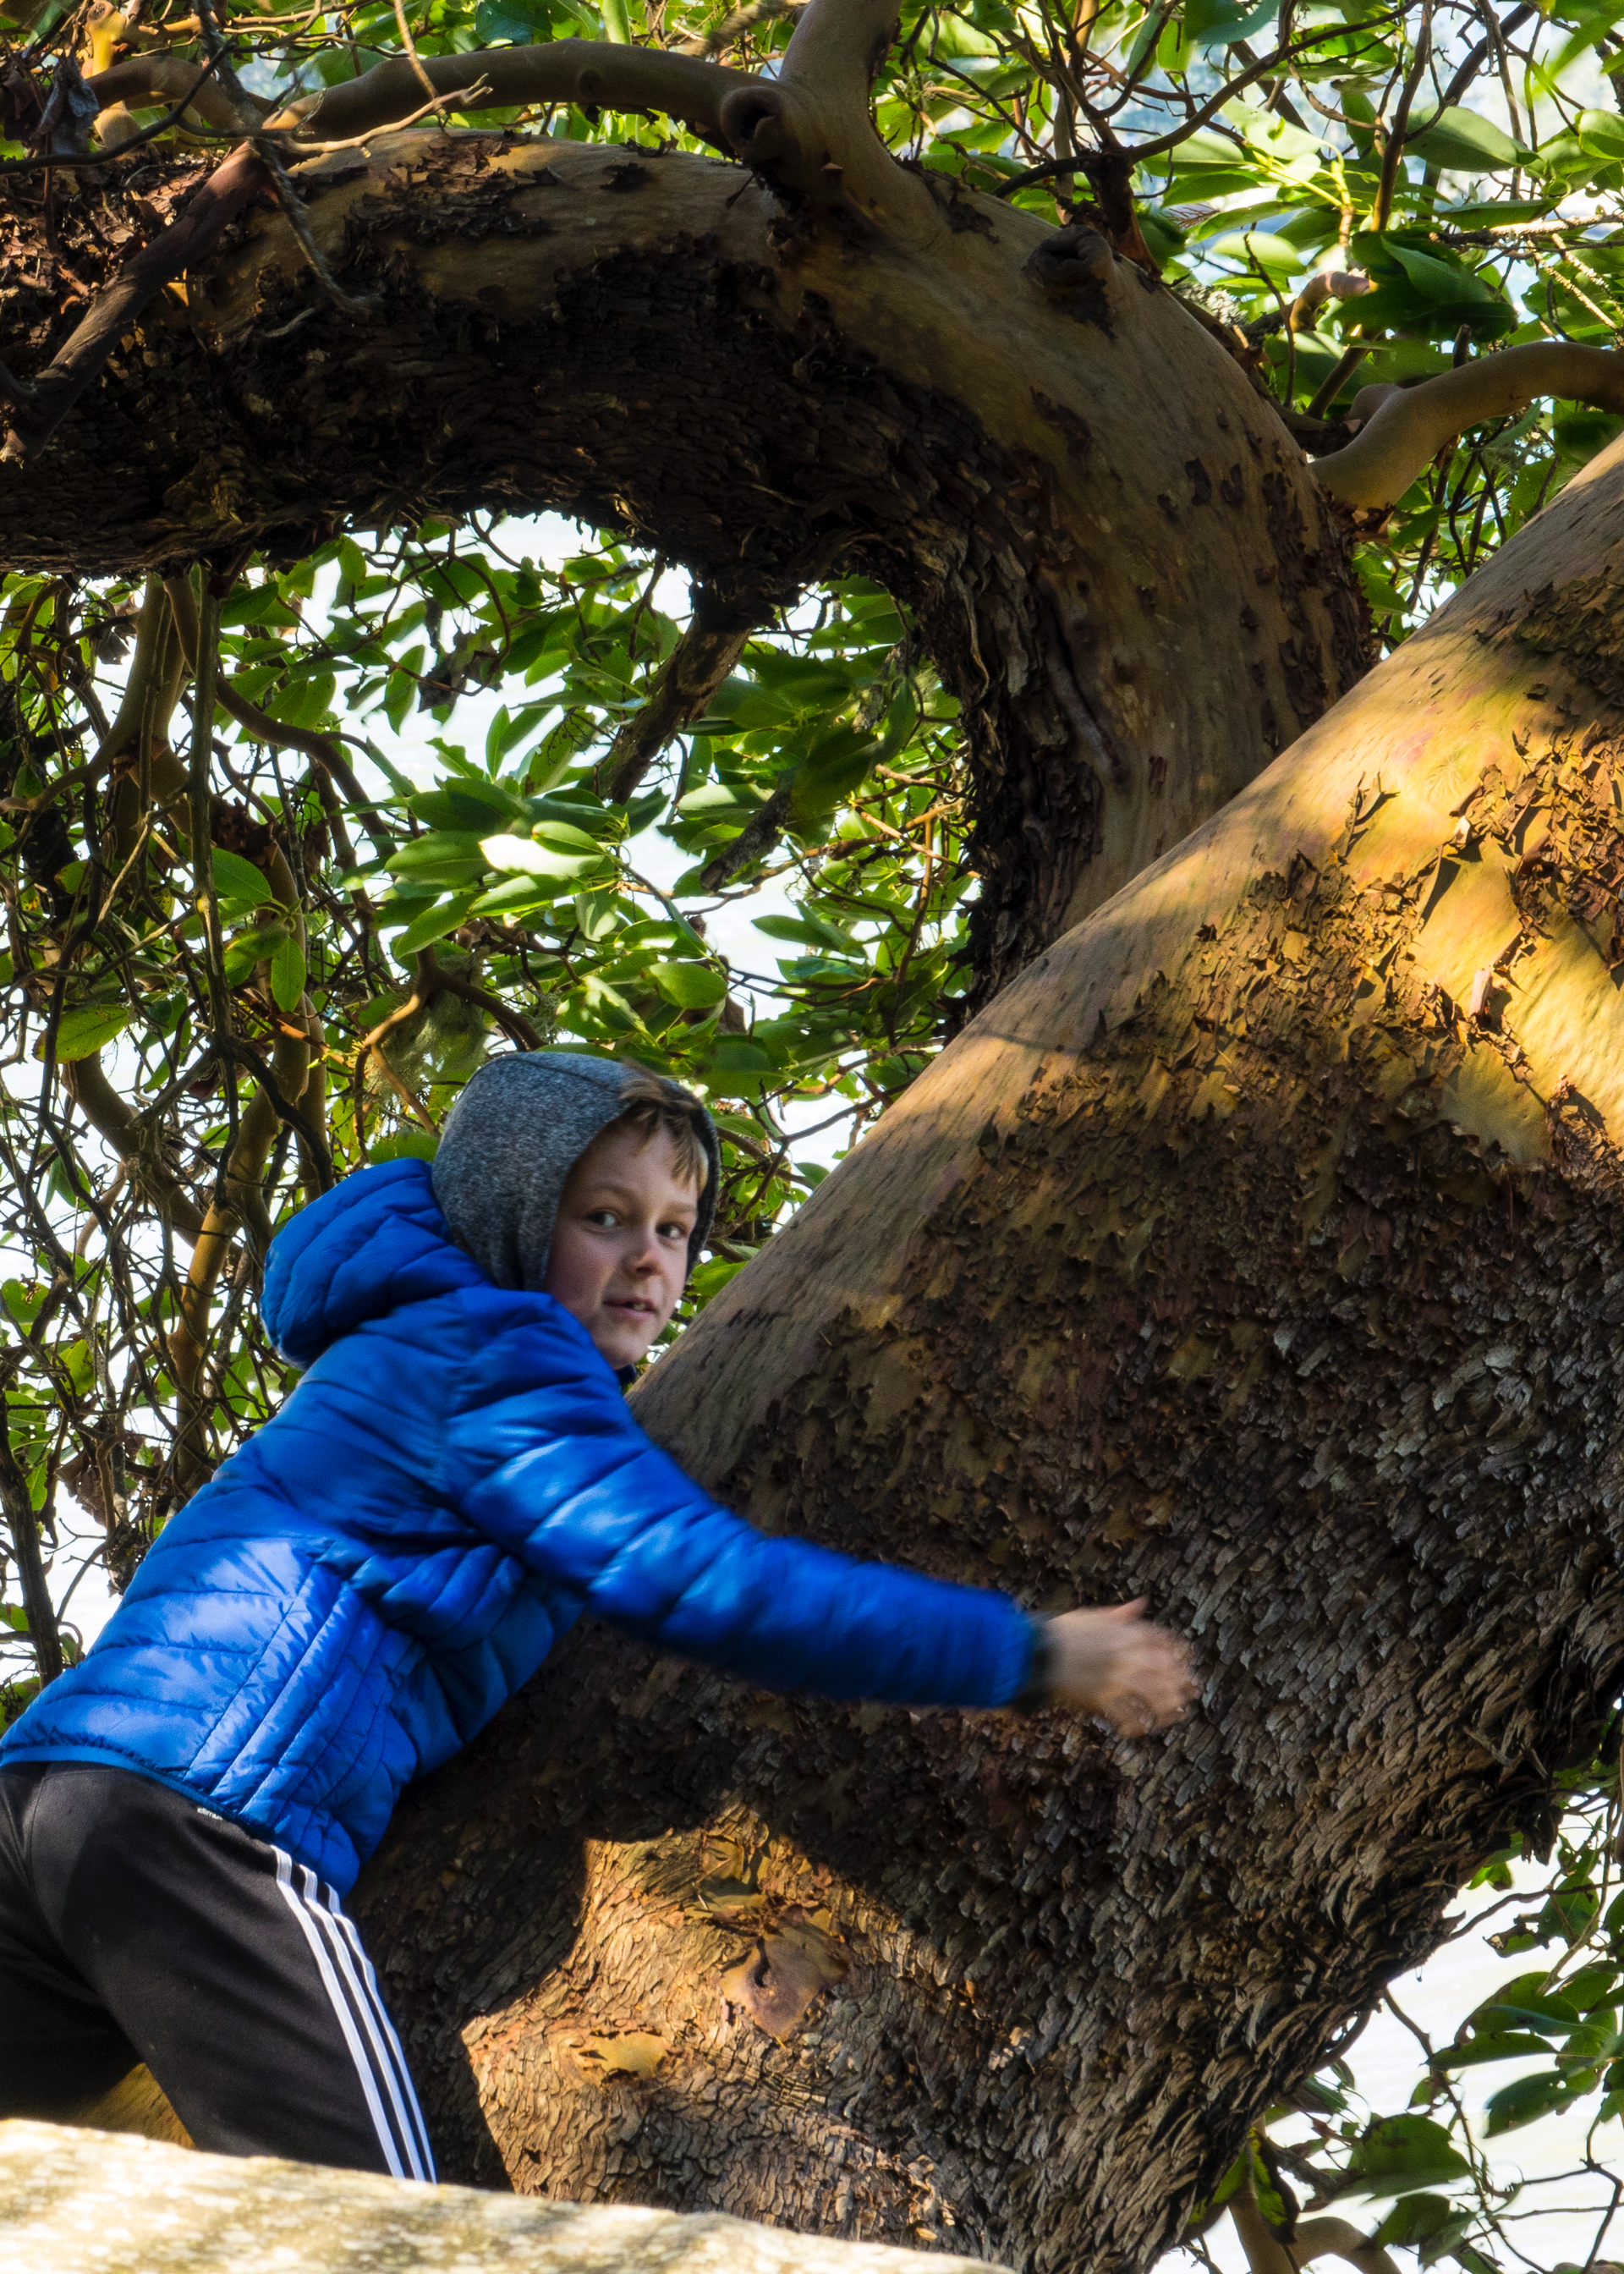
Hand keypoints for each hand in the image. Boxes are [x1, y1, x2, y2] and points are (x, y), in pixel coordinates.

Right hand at [1042, 1600, 1195, 1732]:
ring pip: (1153, 1695)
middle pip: (1165, 1670)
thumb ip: (1121, 1614)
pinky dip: (1138, 1724)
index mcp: (1124, 1633)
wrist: (1036, 1652)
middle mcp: (1125, 1655)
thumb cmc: (1061, 1632)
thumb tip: (1142, 1602)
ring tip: (1177, 1712)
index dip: (1179, 1651)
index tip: (1186, 1660)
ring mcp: (1115, 1679)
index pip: (1163, 1640)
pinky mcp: (1102, 1699)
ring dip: (1168, 1704)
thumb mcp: (1093, 1616)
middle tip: (1192, 1690)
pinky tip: (1144, 1729)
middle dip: (1181, 1681)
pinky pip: (1128, 1716)